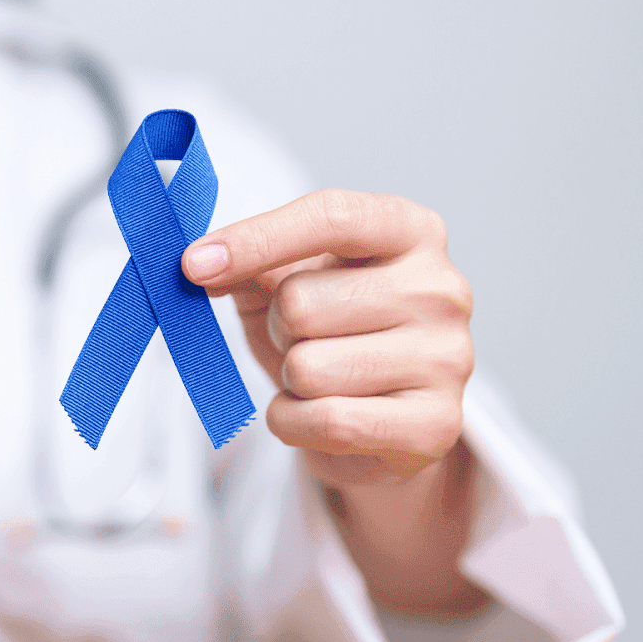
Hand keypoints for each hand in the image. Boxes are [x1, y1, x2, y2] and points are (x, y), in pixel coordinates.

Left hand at [182, 189, 473, 487]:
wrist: (376, 420)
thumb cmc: (331, 336)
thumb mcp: (286, 282)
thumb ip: (246, 262)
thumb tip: (198, 264)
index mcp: (411, 231)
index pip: (330, 217)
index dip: (254, 239)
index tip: (194, 264)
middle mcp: (442, 288)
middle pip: (301, 303)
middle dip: (280, 331)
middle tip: (303, 342)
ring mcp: (448, 357)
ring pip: (308, 369)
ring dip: (289, 383)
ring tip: (320, 381)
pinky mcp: (438, 424)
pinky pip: (328, 422)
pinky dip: (296, 424)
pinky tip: (319, 417)